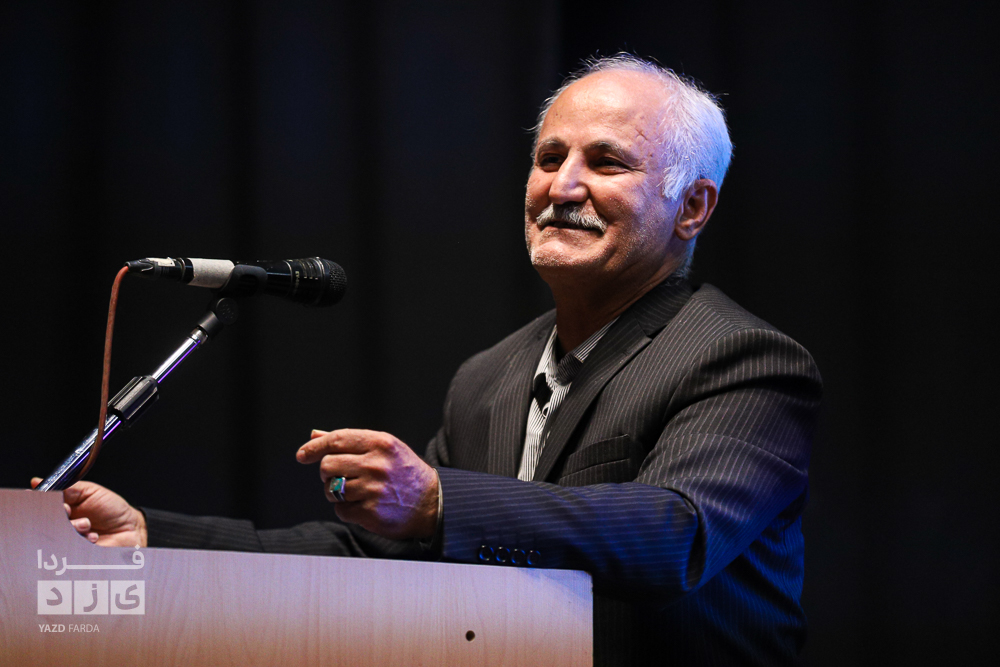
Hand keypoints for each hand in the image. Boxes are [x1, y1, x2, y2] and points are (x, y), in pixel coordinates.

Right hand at [31, 478, 147, 547]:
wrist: (131, 529)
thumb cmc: (112, 509)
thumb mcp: (91, 492)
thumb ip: (68, 488)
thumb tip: (38, 481)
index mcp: (62, 507)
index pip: (43, 504)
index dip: (44, 502)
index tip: (52, 500)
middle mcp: (61, 523)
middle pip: (46, 520)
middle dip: (57, 514)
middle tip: (68, 511)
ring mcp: (67, 539)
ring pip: (56, 534)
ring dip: (71, 527)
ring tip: (86, 524)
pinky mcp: (73, 552)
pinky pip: (66, 548)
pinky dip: (80, 540)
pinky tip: (93, 537)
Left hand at [296, 429, 438, 540]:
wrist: (432, 502)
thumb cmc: (404, 472)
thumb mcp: (384, 448)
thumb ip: (350, 441)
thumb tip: (314, 435)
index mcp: (381, 443)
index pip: (337, 440)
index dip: (314, 447)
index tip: (302, 455)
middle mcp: (377, 464)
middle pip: (328, 465)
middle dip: (327, 473)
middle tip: (340, 476)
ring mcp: (374, 490)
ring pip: (331, 489)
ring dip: (335, 492)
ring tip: (353, 492)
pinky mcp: (372, 512)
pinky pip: (340, 510)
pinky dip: (346, 509)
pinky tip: (362, 505)